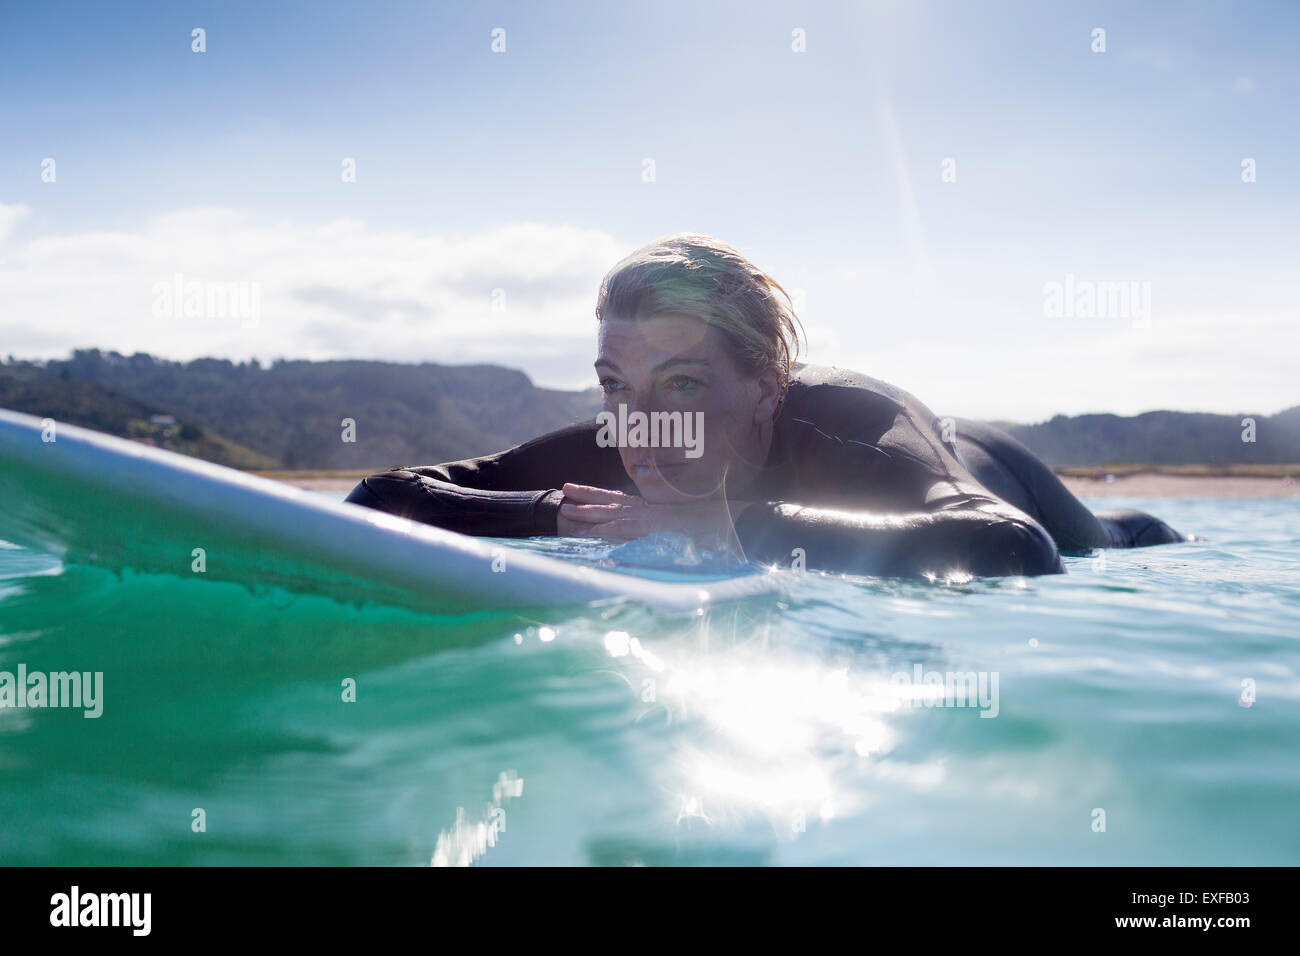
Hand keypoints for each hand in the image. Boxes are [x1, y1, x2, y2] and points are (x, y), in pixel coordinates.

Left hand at [557, 483, 749, 548]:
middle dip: (587, 496)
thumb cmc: (720, 523)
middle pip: (613, 500)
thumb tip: (662, 526)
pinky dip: (610, 529)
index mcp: (658, 507)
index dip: (601, 495)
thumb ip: (673, 523)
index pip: (624, 499)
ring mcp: (656, 515)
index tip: (581, 492)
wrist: (740, 521)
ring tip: (566, 511)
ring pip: (615, 513)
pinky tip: (592, 531)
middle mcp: (653, 507)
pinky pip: (629, 527)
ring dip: (589, 513)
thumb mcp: (691, 522)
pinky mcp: (660, 525)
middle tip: (564, 491)